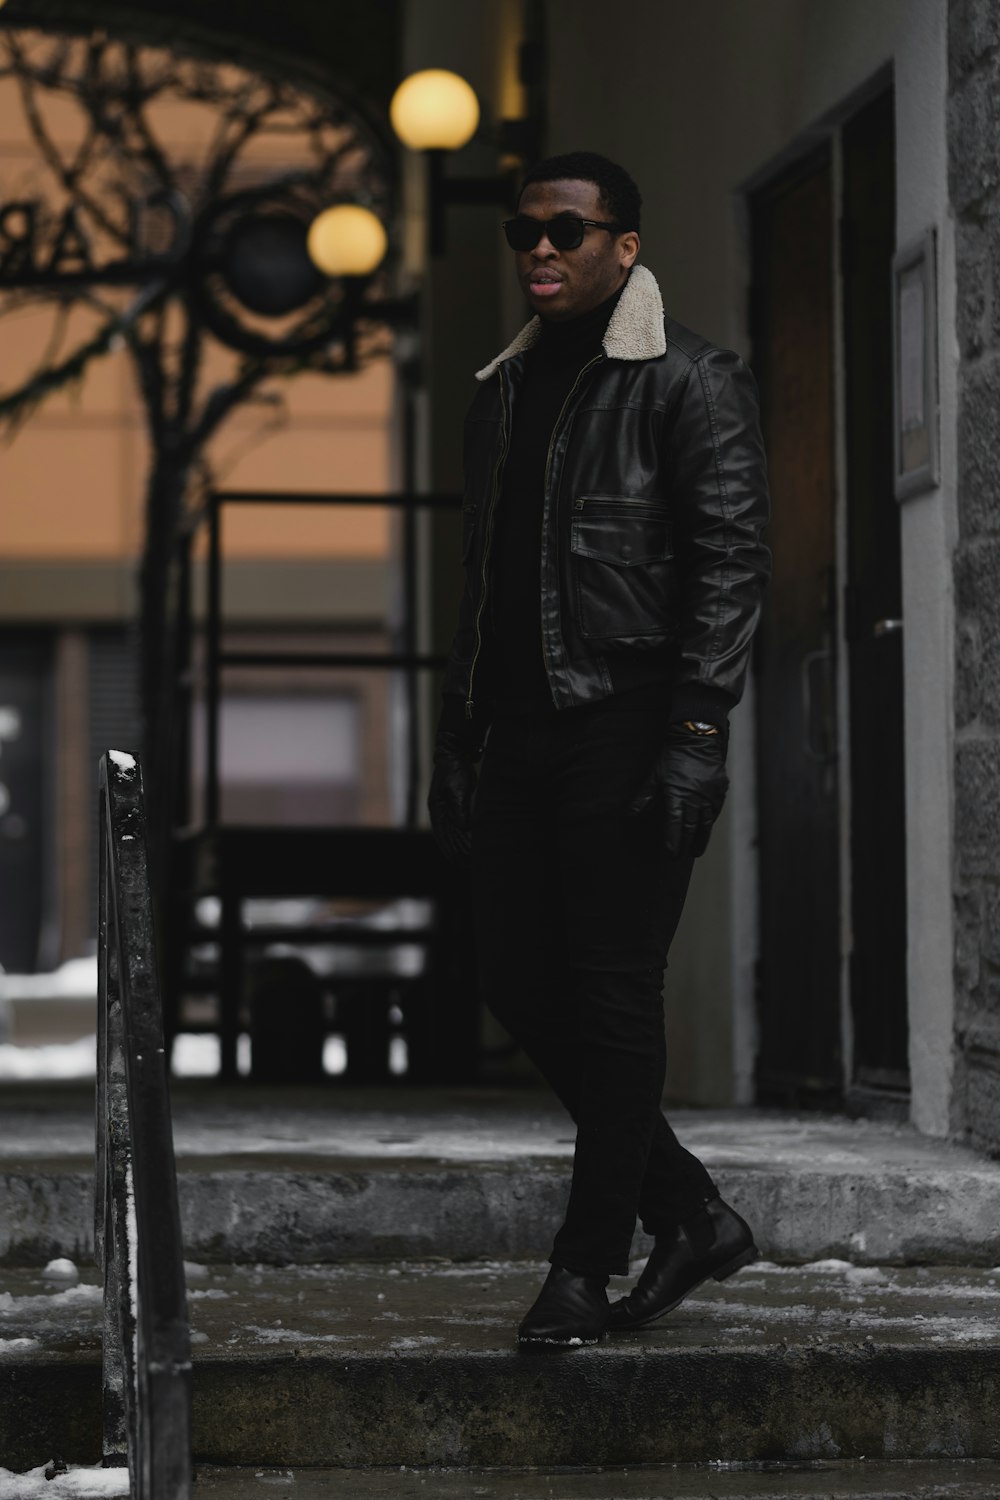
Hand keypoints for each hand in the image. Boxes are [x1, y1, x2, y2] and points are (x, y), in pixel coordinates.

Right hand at [427, 729, 477, 865]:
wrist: (456, 754)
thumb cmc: (456, 771)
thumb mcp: (458, 789)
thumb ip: (460, 809)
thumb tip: (464, 827)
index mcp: (437, 809)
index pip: (442, 835)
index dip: (449, 850)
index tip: (457, 862)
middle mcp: (440, 811)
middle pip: (448, 837)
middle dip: (456, 852)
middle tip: (466, 866)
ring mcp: (447, 808)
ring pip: (454, 833)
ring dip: (461, 846)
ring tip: (470, 859)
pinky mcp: (456, 805)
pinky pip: (459, 825)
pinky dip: (465, 835)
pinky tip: (471, 843)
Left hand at [628, 722, 728, 858]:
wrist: (696, 737)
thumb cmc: (673, 756)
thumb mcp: (655, 775)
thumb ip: (644, 797)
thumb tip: (630, 814)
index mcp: (678, 796)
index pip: (674, 825)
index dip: (672, 841)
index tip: (670, 854)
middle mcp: (695, 798)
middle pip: (692, 827)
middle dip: (686, 844)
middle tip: (682, 857)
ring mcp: (710, 794)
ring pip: (706, 822)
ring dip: (702, 838)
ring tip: (697, 851)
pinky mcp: (720, 789)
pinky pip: (716, 810)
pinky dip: (711, 821)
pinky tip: (707, 828)